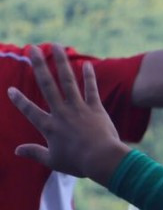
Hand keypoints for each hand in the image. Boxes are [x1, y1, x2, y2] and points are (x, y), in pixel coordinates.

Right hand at [8, 44, 130, 183]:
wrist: (103, 160)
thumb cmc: (78, 163)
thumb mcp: (53, 161)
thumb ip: (34, 153)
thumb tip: (17, 151)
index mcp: (50, 127)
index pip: (30, 111)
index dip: (19, 101)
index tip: (11, 89)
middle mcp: (62, 113)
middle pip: (47, 85)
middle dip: (38, 66)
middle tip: (32, 49)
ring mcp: (79, 109)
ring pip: (68, 81)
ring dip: (61, 62)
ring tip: (56, 46)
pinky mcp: (96, 109)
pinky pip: (91, 90)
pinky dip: (89, 77)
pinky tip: (86, 64)